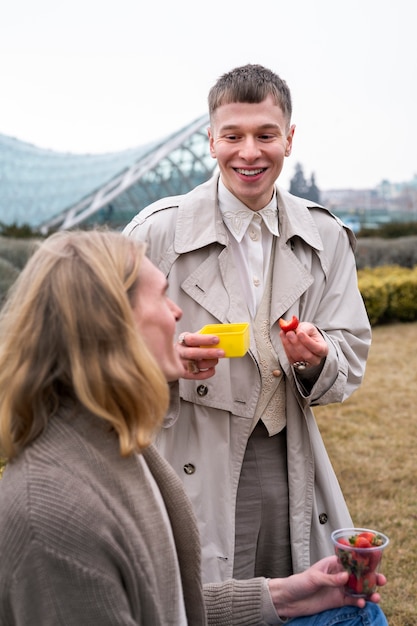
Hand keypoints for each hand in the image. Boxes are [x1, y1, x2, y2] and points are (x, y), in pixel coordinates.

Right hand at [176, 332, 224, 378]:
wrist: (174, 356)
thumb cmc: (187, 346)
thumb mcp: (192, 337)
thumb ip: (202, 335)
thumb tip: (218, 333)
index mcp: (183, 340)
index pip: (192, 339)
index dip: (205, 339)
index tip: (216, 339)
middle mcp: (181, 352)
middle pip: (193, 353)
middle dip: (209, 353)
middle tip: (221, 352)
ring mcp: (181, 364)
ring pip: (196, 365)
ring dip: (210, 363)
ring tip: (216, 359)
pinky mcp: (185, 374)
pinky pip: (197, 376)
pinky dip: (207, 373)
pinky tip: (212, 368)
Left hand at [268, 556, 386, 617]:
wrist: (289, 600)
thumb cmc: (299, 582)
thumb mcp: (314, 578)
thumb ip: (330, 578)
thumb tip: (346, 577)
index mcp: (332, 563)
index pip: (350, 559)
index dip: (363, 560)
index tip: (375, 563)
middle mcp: (338, 575)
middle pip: (358, 575)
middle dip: (371, 577)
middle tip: (382, 581)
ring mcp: (339, 588)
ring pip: (358, 589)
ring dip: (369, 592)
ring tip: (376, 597)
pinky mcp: (338, 601)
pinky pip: (352, 601)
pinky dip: (360, 602)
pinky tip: (362, 604)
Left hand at [279, 321, 327, 368]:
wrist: (303, 338)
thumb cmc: (309, 333)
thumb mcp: (309, 327)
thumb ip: (304, 328)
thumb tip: (298, 331)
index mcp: (323, 349)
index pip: (317, 348)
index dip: (308, 341)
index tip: (299, 333)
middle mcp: (316, 359)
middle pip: (307, 355)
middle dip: (296, 343)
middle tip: (289, 333)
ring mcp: (306, 363)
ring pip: (297, 357)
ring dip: (289, 344)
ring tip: (285, 333)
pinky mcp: (295, 364)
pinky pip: (290, 357)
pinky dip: (285, 346)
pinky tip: (283, 337)